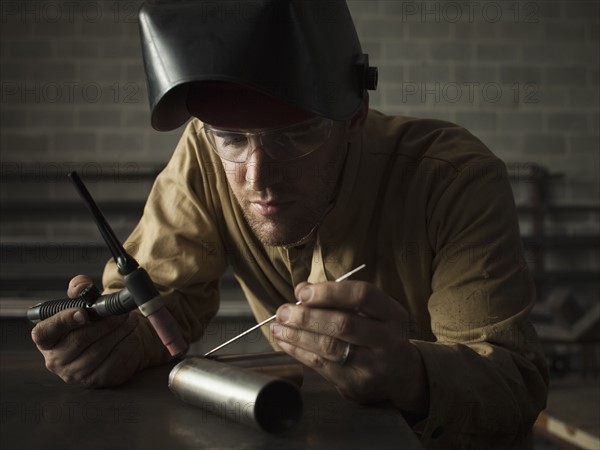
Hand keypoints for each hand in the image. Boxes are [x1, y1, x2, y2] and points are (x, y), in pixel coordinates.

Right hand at [31, 274, 142, 387]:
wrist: (112, 341)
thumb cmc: (93, 321)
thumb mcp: (84, 302)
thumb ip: (79, 289)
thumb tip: (80, 286)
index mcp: (46, 339)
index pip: (44, 332)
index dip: (62, 321)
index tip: (83, 313)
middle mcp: (55, 359)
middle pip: (79, 340)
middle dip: (104, 323)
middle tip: (120, 312)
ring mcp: (74, 373)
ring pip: (99, 350)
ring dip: (119, 332)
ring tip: (130, 320)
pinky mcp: (95, 380)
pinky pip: (113, 361)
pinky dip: (125, 345)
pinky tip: (131, 334)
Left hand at [270, 280, 428, 414]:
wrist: (401, 375)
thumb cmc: (377, 334)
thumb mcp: (370, 313)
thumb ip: (339, 299)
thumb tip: (303, 289)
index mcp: (392, 314)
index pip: (362, 295)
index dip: (330, 292)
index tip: (303, 292)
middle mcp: (387, 339)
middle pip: (343, 324)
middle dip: (307, 316)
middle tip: (283, 311)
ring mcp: (373, 365)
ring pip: (329, 347)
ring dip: (297, 335)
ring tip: (278, 326)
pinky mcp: (356, 384)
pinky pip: (322, 365)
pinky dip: (299, 352)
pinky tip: (285, 342)